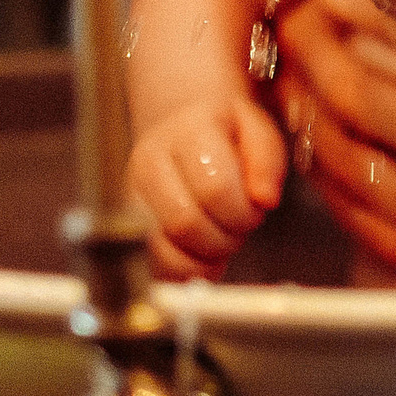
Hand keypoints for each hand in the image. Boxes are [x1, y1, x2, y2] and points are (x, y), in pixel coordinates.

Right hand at [129, 96, 288, 280]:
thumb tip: (265, 200)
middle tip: (239, 227)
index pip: (214, 188)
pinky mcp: (128, 221)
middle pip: (186, 222)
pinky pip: (152, 264)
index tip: (255, 210)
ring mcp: (133, 193)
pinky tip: (203, 257)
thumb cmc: (224, 130)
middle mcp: (151, 160)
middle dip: (225, 238)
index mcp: (188, 131)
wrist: (178, 123)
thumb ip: (266, 162)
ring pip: (164, 249)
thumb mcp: (257, 130)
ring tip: (221, 239)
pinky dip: (184, 271)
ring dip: (204, 257)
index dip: (243, 212)